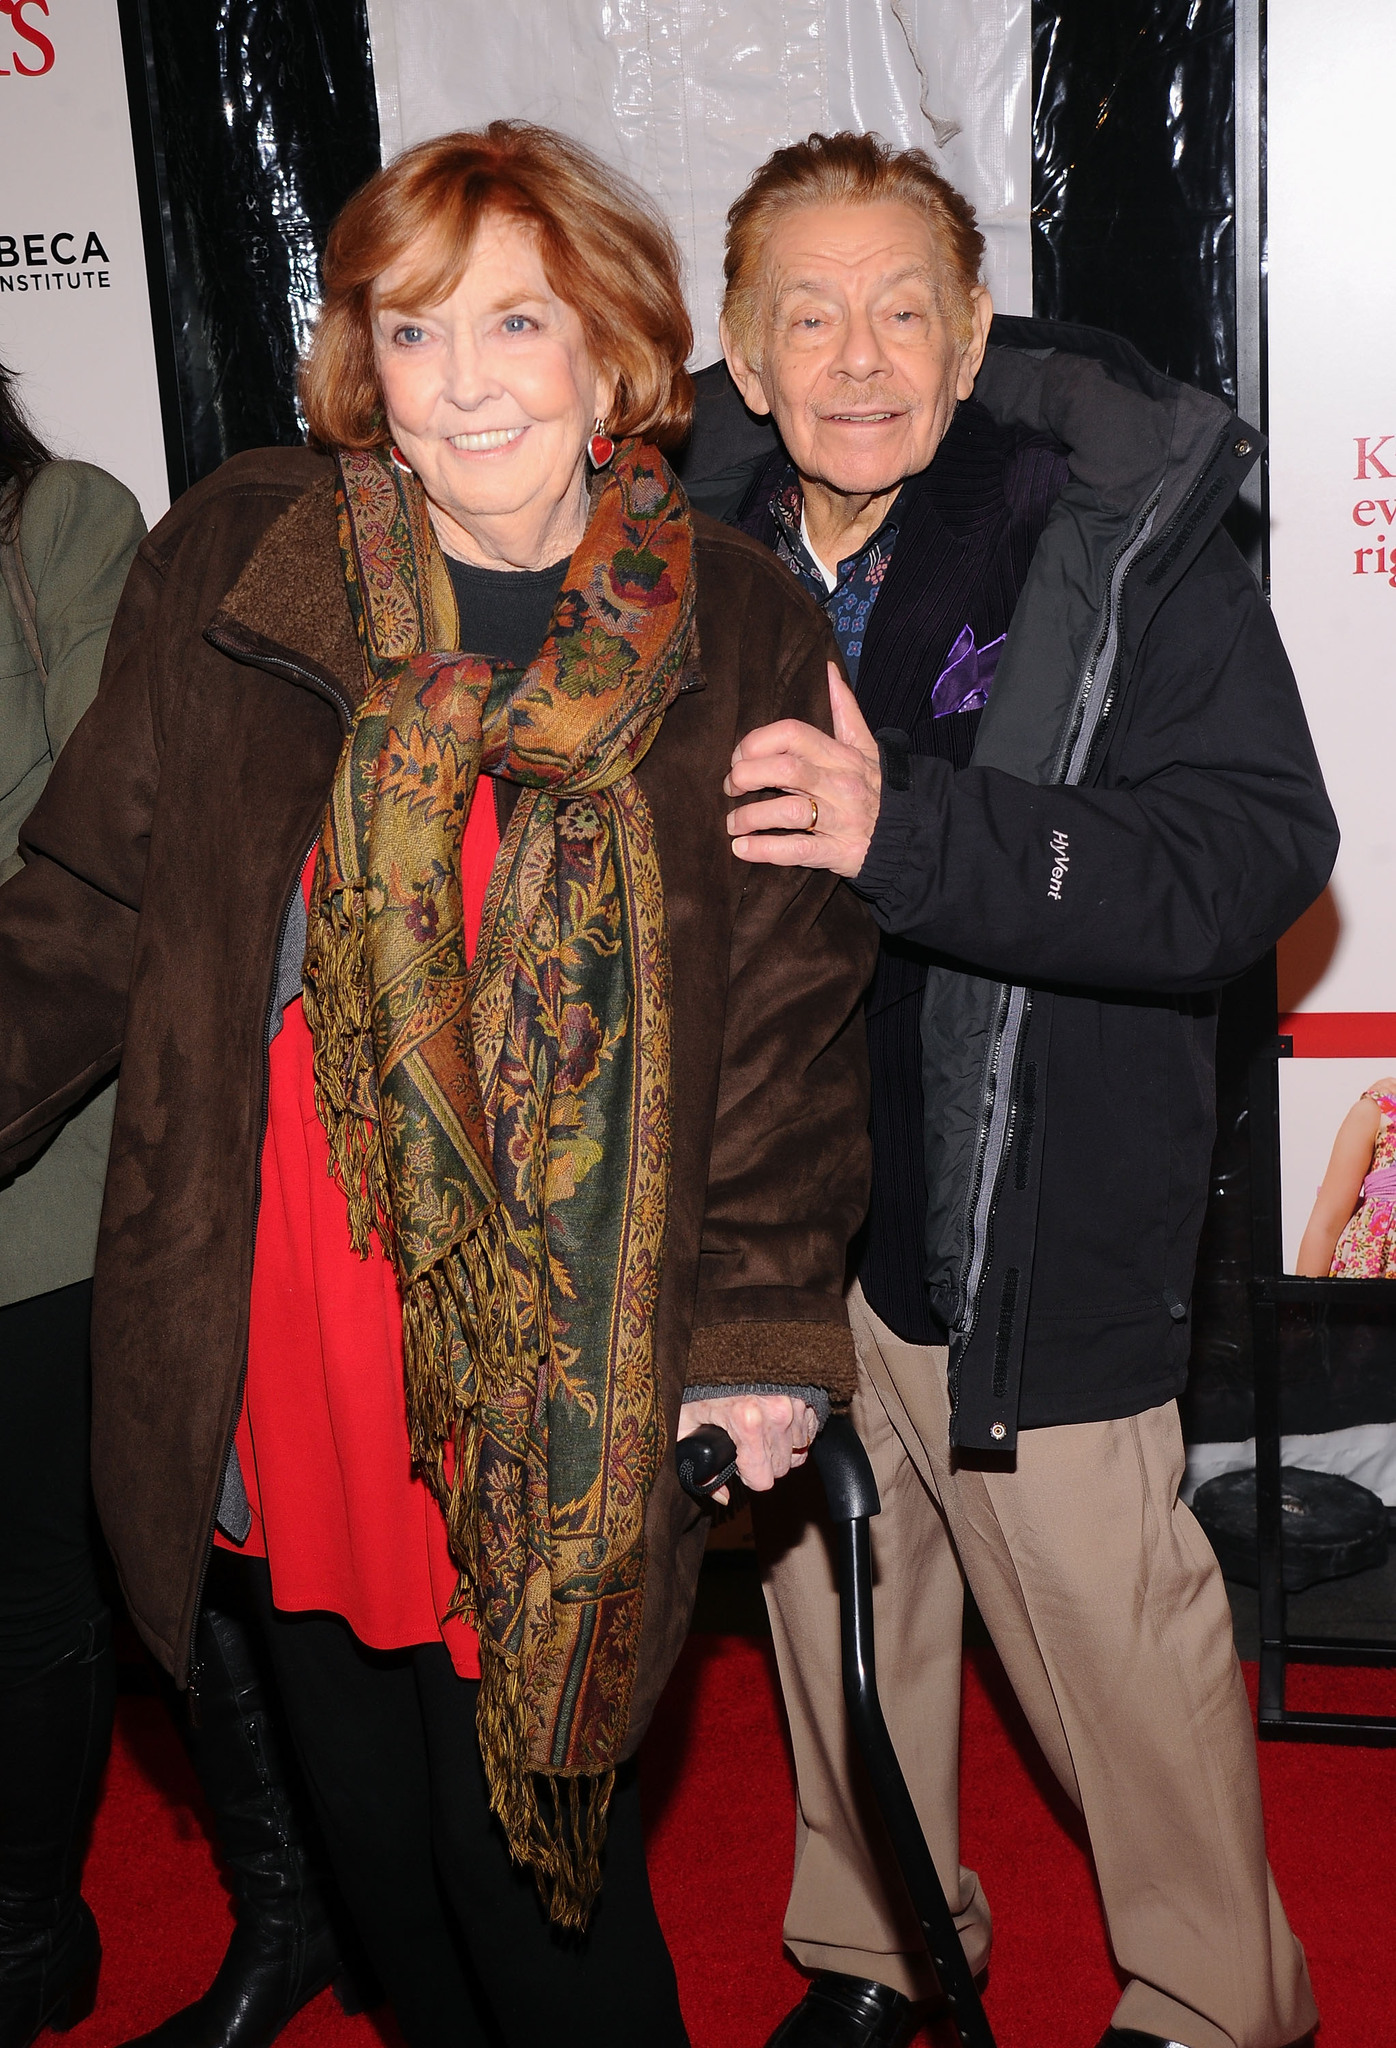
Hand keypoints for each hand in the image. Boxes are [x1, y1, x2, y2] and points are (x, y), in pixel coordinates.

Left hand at [677, 1393, 819, 1506]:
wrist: (718, 1347)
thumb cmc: (698, 1383)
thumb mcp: (685, 1424)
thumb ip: (698, 1467)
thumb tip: (723, 1495)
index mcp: (746, 1420)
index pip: (763, 1479)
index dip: (747, 1475)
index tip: (738, 1463)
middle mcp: (776, 1411)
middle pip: (781, 1467)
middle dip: (763, 1461)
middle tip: (745, 1442)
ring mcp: (794, 1401)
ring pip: (797, 1450)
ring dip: (780, 1445)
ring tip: (759, 1427)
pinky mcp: (805, 1394)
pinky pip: (809, 1431)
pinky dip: (795, 1431)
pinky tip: (775, 1421)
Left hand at [724, 662, 881, 877]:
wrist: (914, 834)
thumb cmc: (880, 789)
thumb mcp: (867, 746)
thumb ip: (845, 709)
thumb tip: (829, 670)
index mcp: (841, 756)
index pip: (793, 734)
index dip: (757, 742)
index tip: (740, 756)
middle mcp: (840, 784)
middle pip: (786, 770)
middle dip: (748, 776)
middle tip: (731, 787)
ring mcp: (840, 819)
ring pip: (788, 812)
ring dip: (750, 816)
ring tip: (732, 823)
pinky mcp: (838, 852)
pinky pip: (797, 851)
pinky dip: (765, 851)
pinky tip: (741, 849)